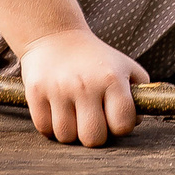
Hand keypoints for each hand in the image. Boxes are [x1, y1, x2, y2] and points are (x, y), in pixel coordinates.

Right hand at [16, 28, 145, 146]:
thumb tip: (135, 121)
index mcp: (112, 79)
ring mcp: (58, 89)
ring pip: (66, 136)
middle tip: (92, 121)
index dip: (120, 127)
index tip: (114, 118)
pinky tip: (57, 112)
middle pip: (93, 138)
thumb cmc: (96, 59)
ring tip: (74, 115)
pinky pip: (44, 129)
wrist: (55, 36)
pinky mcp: (35, 92)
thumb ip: (139, 94)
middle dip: (95, 135)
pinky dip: (50, 127)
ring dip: (71, 132)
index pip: (122, 125)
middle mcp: (86, 85)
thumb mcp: (126, 67)